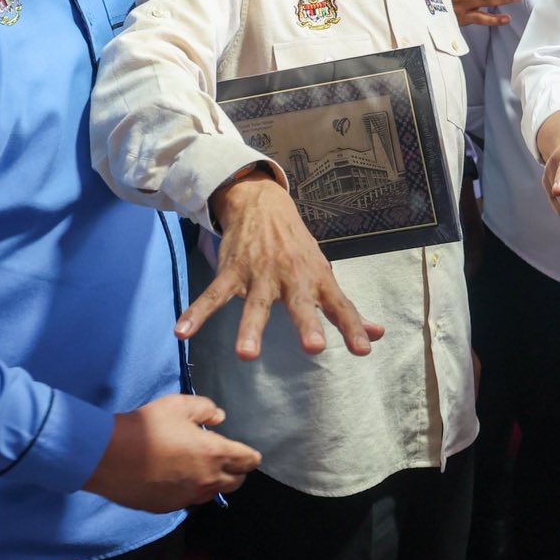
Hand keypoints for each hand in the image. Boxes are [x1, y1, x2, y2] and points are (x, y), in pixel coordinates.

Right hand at [82, 393, 261, 512]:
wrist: (110, 456)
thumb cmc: (147, 426)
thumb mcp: (178, 405)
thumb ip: (205, 408)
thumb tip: (219, 417)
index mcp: (214, 454)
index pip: (248, 461)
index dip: (251, 456)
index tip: (251, 455)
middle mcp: (206, 480)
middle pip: (236, 482)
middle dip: (237, 472)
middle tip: (229, 461)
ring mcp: (187, 497)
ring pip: (212, 494)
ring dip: (213, 482)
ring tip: (202, 469)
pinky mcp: (168, 507)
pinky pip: (188, 500)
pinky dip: (190, 490)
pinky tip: (177, 479)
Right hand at [181, 175, 385, 358]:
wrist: (263, 204)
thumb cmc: (298, 248)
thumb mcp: (325, 274)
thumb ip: (346, 309)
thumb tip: (378, 334)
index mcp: (318, 280)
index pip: (340, 306)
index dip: (353, 327)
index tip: (363, 349)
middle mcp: (292, 277)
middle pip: (300, 304)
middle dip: (306, 324)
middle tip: (313, 348)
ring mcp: (260, 274)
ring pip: (255, 305)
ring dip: (250, 329)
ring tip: (246, 355)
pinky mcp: (232, 271)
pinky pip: (213, 295)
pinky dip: (197, 313)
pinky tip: (182, 331)